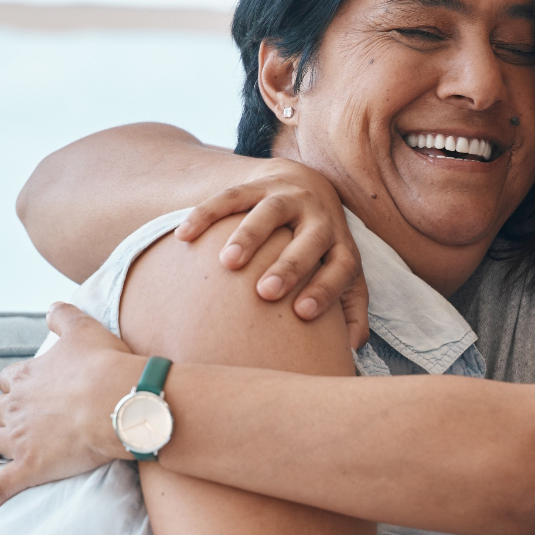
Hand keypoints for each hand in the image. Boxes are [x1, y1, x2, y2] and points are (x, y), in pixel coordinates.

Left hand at [0, 303, 146, 519]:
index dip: (16, 385)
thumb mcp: (84, 329)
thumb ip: (64, 316)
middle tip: (9, 423)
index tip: (24, 389)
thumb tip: (52, 307)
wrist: (119, 401)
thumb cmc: (106, 365)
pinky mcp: (29, 468)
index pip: (10, 379)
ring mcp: (20, 439)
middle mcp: (16, 407)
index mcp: (27, 377)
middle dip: (0, 416)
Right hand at [175, 157, 368, 348]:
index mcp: (340, 243)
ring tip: (228, 263)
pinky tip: (184, 236)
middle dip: (289, 265)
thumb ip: (351, 311)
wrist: (307, 183)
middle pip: (310, 239)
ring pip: (270, 211)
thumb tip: (350, 351)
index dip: (325, 289)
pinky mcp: (258, 183)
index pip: (342, 267)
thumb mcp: (342, 272)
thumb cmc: (322, 246)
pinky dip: (206, 214)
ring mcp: (288, 196)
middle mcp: (319, 217)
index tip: (302, 313)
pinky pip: (231, 196)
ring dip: (250, 235)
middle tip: (265, 292)